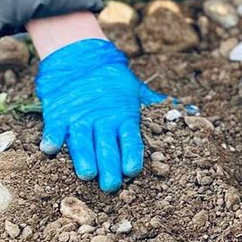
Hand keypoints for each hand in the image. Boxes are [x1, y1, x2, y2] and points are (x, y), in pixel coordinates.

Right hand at [34, 37, 164, 190]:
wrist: (79, 56)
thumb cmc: (112, 79)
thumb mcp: (136, 89)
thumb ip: (157, 104)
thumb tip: (191, 112)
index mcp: (123, 116)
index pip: (129, 138)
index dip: (130, 153)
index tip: (132, 169)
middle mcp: (101, 119)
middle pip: (105, 146)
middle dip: (109, 166)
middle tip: (111, 185)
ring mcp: (79, 117)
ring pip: (81, 140)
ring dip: (83, 157)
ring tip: (86, 173)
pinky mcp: (58, 114)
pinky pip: (54, 127)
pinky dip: (52, 137)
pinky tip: (50, 148)